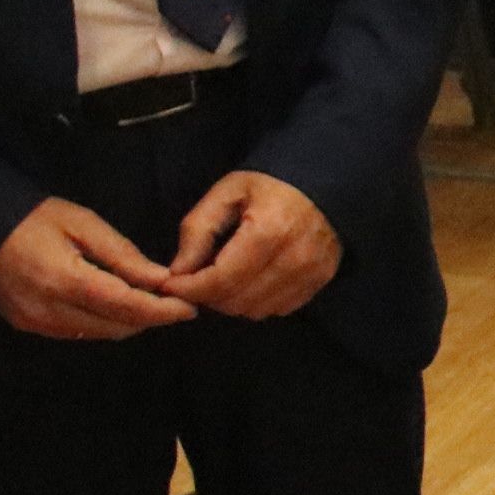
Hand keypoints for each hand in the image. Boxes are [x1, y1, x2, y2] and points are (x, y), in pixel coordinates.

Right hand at [0, 197, 193, 340]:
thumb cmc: (32, 217)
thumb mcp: (83, 224)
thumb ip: (122, 255)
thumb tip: (161, 280)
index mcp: (65, 280)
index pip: (125, 307)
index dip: (161, 311)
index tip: (189, 308)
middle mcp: (50, 311)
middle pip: (116, 327)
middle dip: (150, 318)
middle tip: (175, 302)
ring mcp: (36, 324)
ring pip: (99, 334)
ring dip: (128, 322)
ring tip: (151, 302)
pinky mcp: (28, 326)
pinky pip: (78, 332)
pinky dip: (103, 322)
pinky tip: (115, 304)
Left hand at [160, 170, 342, 317]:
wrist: (323, 184)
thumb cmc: (269, 185)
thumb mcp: (226, 193)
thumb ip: (198, 230)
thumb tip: (178, 272)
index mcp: (268, 232)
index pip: (221, 280)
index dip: (190, 288)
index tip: (171, 284)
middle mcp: (294, 259)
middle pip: (236, 300)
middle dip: (208, 295)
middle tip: (197, 278)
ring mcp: (311, 273)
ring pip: (255, 310)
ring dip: (232, 301)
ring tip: (224, 279)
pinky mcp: (320, 282)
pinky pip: (277, 309)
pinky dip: (256, 302)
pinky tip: (251, 281)